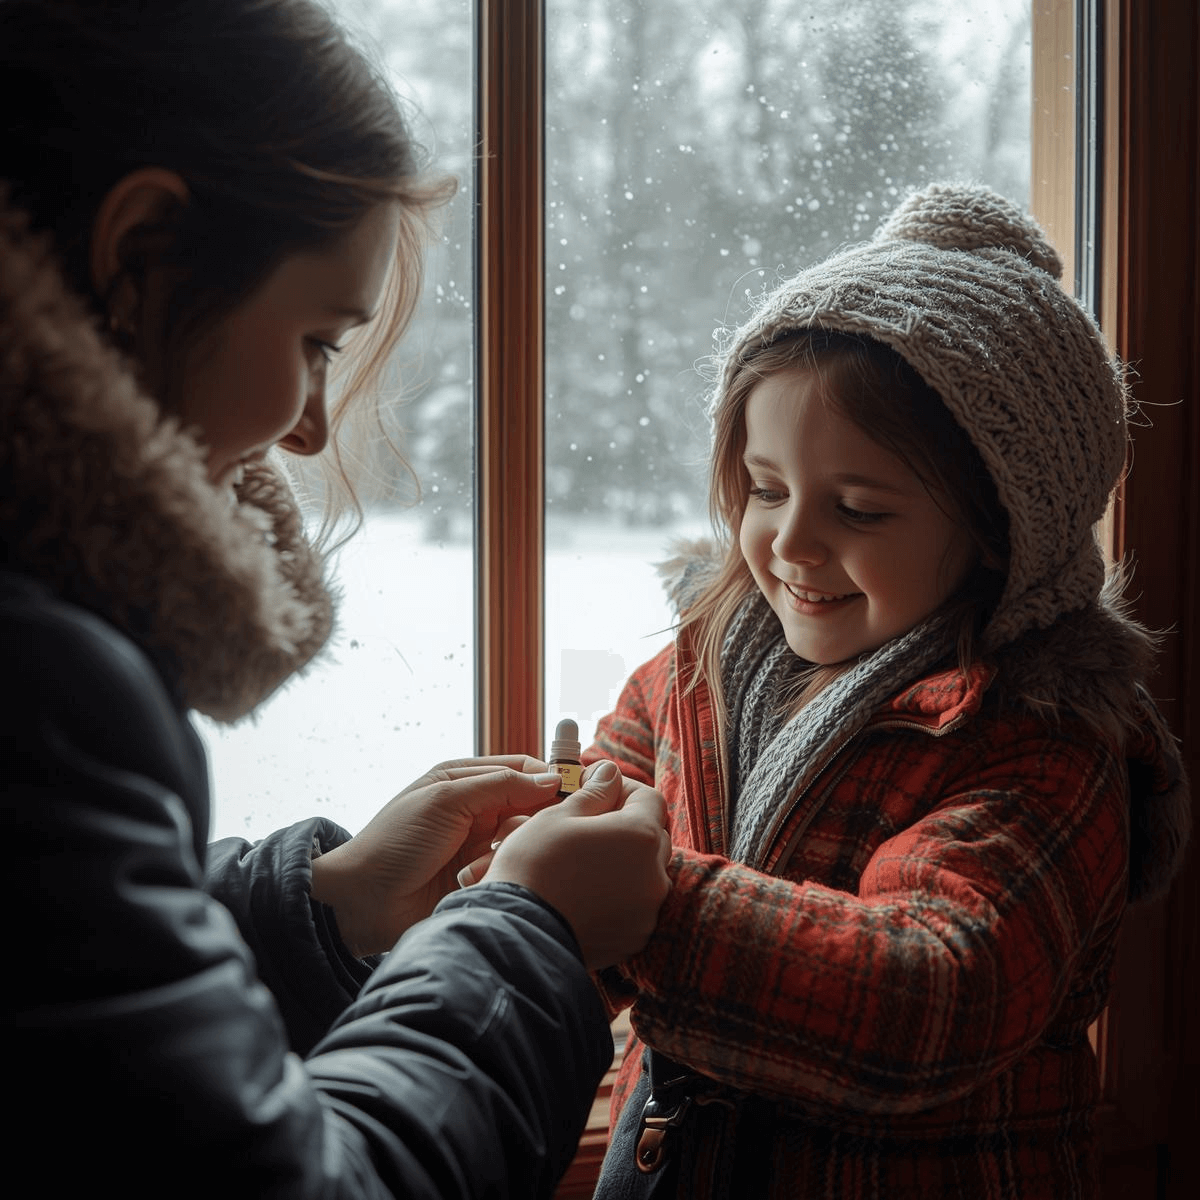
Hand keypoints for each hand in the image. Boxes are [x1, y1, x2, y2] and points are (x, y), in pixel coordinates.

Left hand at [310, 756, 564, 955]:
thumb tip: (553, 778)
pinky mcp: (484, 875)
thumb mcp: (447, 800)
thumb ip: (502, 785)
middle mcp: (478, 807)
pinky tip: (473, 880)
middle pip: (531, 804)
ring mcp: (482, 843)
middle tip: (516, 834)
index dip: (549, 777)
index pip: (523, 767)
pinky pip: (511, 866)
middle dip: (530, 820)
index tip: (570, 792)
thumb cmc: (396, 841)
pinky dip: (499, 871)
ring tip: (478, 864)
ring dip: (508, 849)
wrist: (363, 902)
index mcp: (466, 778)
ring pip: (524, 837)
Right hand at [474, 761, 672, 969]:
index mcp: (641, 837)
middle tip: (589, 823)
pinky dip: (619, 895)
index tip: (598, 789)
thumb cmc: (534, 866)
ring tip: (585, 859)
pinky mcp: (634, 938)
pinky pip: (635, 906)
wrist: (517, 933)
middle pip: (653, 837)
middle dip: (626, 825)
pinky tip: (586, 891)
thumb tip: (610, 773)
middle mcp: (655, 876)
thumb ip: (594, 792)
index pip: (650, 799)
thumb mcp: (559, 816)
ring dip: (625, 861)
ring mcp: (647, 911)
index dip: (625, 789)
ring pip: (645, 874)